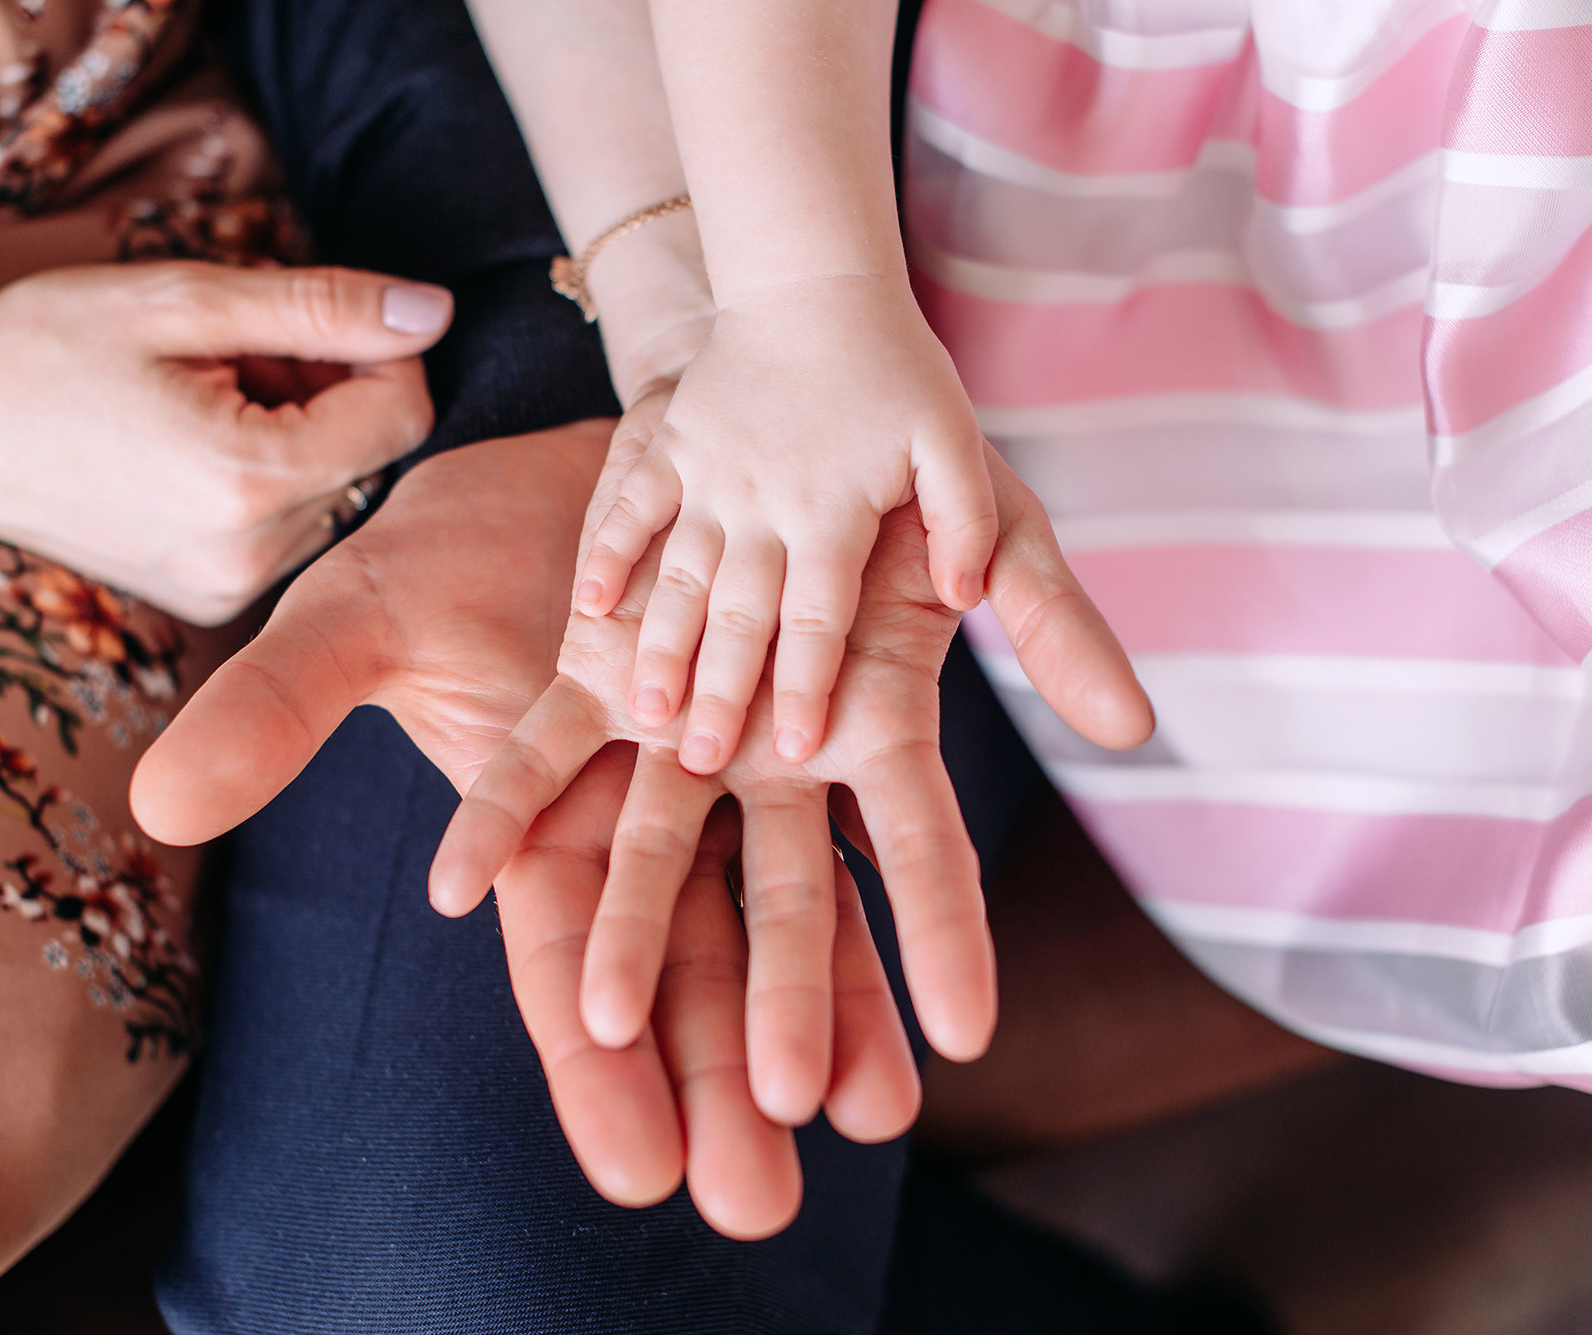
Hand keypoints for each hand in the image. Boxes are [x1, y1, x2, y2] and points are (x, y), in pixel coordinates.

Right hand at [0, 261, 452, 624]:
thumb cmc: (42, 348)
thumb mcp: (184, 300)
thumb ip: (322, 307)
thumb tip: (433, 311)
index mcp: (248, 480)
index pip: (403, 416)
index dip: (378, 353)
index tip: (304, 322)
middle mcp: (250, 556)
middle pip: (375, 459)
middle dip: (335, 394)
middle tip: (239, 355)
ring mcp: (229, 592)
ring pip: (340, 497)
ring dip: (305, 437)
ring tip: (209, 399)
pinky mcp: (211, 603)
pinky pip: (293, 533)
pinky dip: (272, 482)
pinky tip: (197, 448)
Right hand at [128, 422, 912, 1234]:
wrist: (602, 445)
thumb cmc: (465, 535)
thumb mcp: (364, 612)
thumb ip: (285, 708)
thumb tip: (162, 804)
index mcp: (542, 824)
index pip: (564, 964)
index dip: (594, 1063)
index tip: (634, 1167)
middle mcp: (648, 820)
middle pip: (688, 964)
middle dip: (718, 1074)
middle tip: (753, 1198)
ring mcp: (741, 771)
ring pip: (789, 906)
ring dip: (827, 1010)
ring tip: (869, 1116)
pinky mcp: (826, 710)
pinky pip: (876, 811)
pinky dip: (906, 899)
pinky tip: (943, 1004)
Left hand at [434, 449, 1152, 1126]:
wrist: (772, 399)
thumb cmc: (891, 470)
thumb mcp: (989, 524)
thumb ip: (1054, 619)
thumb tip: (1135, 726)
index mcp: (876, 729)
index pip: (920, 853)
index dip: (941, 938)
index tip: (965, 1038)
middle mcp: (777, 756)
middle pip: (781, 897)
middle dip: (778, 1007)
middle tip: (776, 1122)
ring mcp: (681, 728)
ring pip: (651, 854)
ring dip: (632, 947)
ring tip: (609, 1042)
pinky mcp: (595, 682)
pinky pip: (540, 760)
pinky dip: (501, 817)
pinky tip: (457, 890)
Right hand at [572, 274, 1003, 772]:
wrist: (814, 273)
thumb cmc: (896, 366)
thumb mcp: (953, 440)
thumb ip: (968, 522)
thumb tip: (964, 596)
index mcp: (837, 514)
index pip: (819, 620)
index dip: (807, 687)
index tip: (795, 750)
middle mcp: (767, 506)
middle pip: (740, 616)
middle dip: (720, 693)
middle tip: (698, 763)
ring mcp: (710, 476)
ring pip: (679, 577)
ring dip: (659, 645)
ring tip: (641, 708)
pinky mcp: (671, 445)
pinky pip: (632, 508)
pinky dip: (609, 554)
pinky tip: (590, 608)